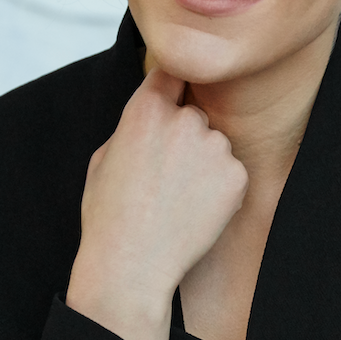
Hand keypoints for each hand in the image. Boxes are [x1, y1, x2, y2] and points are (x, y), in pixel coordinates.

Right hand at [66, 68, 247, 339]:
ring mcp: (215, 148)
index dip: (172, 86)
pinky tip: (195, 210)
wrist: (133, 265)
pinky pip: (231, 171)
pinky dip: (220, 187)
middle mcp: (185, 120)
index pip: (171, 73)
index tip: (174, 95)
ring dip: (204, 162)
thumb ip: (132, 127)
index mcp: (146, 110)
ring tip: (178, 198)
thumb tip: (152, 113)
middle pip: (194, 114)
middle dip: (185, 136)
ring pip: (215, 144)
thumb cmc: (109, 216)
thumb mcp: (103, 158)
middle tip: (166, 176)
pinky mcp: (237, 175)